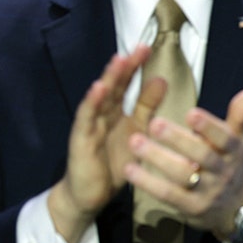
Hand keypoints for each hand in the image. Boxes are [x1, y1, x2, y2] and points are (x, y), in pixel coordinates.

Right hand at [48, 46, 156, 242]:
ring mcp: (90, 126)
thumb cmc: (113, 162)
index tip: (148, 47)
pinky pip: (86, 120)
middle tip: (139, 47)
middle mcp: (101, 115)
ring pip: (99, 98)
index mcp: (115, 112)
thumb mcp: (136, 131)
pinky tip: (97, 89)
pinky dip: (91, 103)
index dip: (135, 66)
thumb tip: (162, 79)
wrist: (91, 195)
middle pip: (113, 86)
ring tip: (119, 61)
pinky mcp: (80, 141)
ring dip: (108, 79)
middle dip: (125, 66)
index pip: (125, 84)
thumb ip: (146, 107)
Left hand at [124, 88, 242, 239]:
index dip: (209, 127)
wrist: (235, 206)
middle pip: (202, 156)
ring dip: (157, 159)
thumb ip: (239, 117)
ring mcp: (208, 192)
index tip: (191, 113)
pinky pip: (168, 195)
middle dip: (178, 140)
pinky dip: (148, 182)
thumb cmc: (229, 162)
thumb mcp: (238, 140)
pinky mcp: (191, 208)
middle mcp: (224, 172)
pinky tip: (130, 168)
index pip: (225, 138)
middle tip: (154, 123)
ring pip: (183, 175)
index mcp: (235, 151)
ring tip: (135, 141)